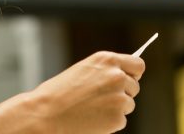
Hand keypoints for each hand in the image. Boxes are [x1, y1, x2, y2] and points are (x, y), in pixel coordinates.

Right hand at [27, 51, 145, 133]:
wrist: (46, 114)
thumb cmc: (59, 92)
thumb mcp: (83, 71)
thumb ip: (105, 71)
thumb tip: (124, 77)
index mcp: (107, 60)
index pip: (137, 65)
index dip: (133, 74)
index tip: (130, 79)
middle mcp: (117, 76)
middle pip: (134, 86)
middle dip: (123, 93)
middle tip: (101, 99)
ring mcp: (119, 97)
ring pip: (129, 104)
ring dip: (116, 108)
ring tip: (92, 109)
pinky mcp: (118, 118)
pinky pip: (121, 120)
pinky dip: (109, 122)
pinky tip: (92, 119)